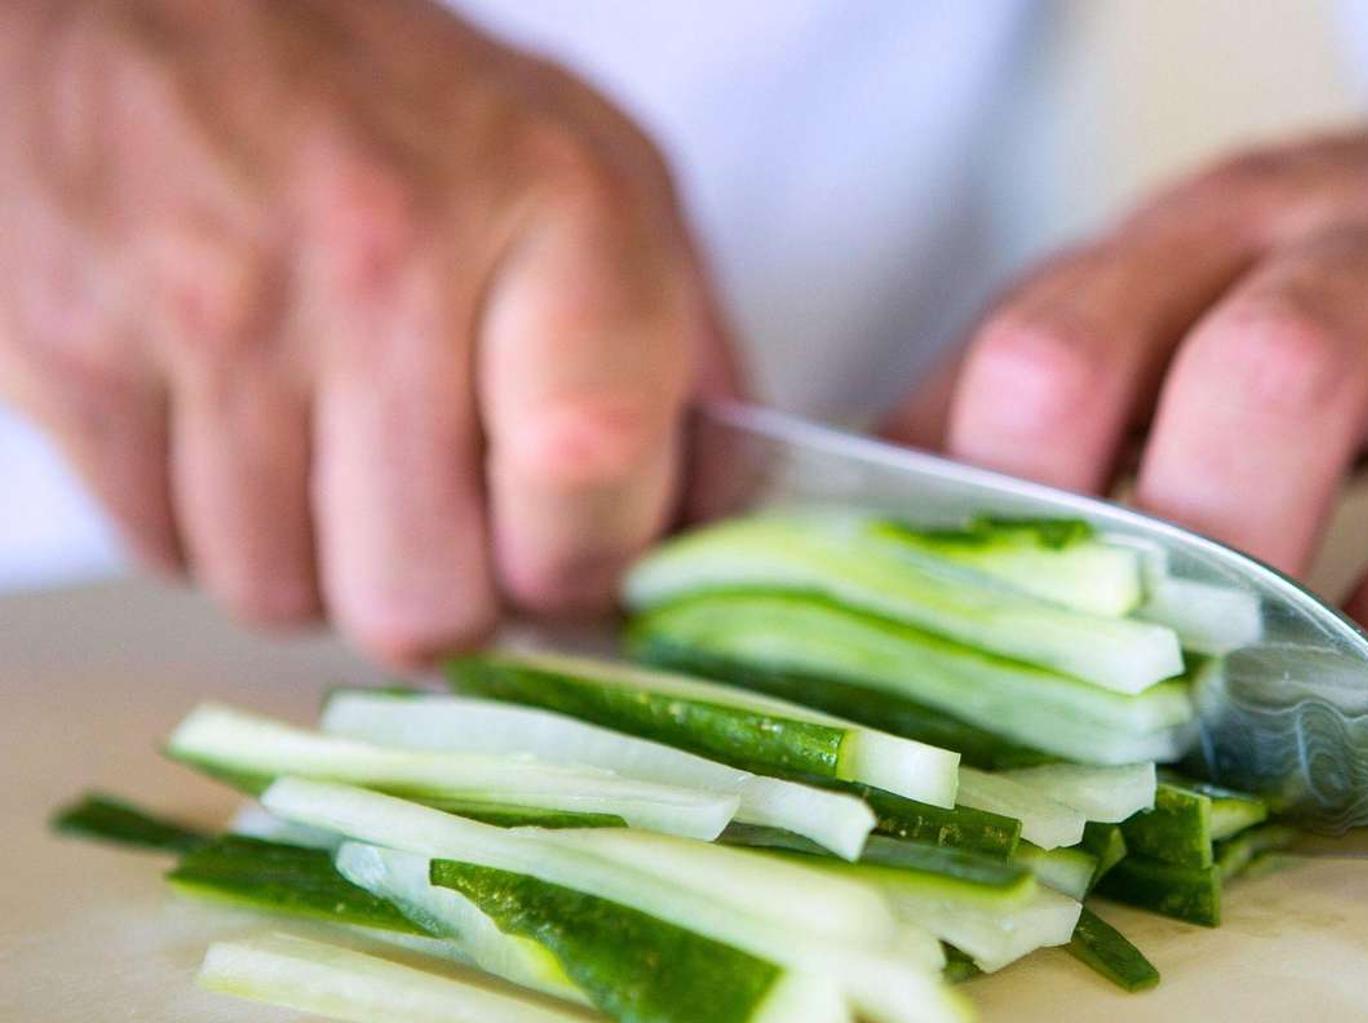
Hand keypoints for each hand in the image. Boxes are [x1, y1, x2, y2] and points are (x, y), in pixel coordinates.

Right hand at [0, 0, 736, 664]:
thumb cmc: (397, 99)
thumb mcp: (597, 174)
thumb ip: (683, 354)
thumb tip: (728, 530)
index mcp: (555, 212)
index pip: (589, 519)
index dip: (580, 577)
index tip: (566, 552)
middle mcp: (385, 258)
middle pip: (426, 608)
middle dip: (439, 592)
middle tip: (439, 514)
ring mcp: (216, 308)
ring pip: (283, 598)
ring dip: (315, 559)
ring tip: (329, 439)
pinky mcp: (74, 349)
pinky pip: (164, 552)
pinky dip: (204, 519)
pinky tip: (233, 417)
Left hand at [891, 0, 1367, 736]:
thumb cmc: (1321, 284)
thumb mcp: (1154, 291)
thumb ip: (1015, 405)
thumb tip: (849, 554)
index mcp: (1219, 227)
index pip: (1070, 340)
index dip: (1017, 495)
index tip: (1027, 615)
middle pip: (1286, 369)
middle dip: (1224, 550)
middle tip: (1201, 676)